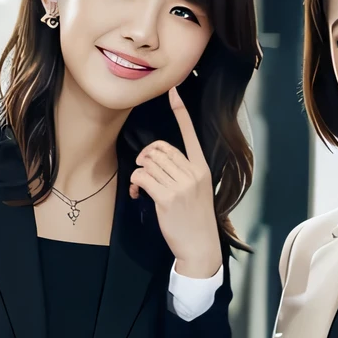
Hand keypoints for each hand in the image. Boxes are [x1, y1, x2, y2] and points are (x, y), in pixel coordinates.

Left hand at [131, 86, 221, 278]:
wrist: (200, 246)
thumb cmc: (196, 220)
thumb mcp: (198, 191)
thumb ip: (184, 173)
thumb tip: (159, 162)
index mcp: (202, 169)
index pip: (189, 134)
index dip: (180, 111)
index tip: (173, 91)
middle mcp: (192, 173)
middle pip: (160, 148)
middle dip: (146, 156)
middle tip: (142, 169)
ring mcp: (180, 185)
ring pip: (149, 162)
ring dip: (139, 172)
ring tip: (141, 188)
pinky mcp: (166, 198)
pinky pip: (142, 178)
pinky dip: (135, 184)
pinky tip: (138, 195)